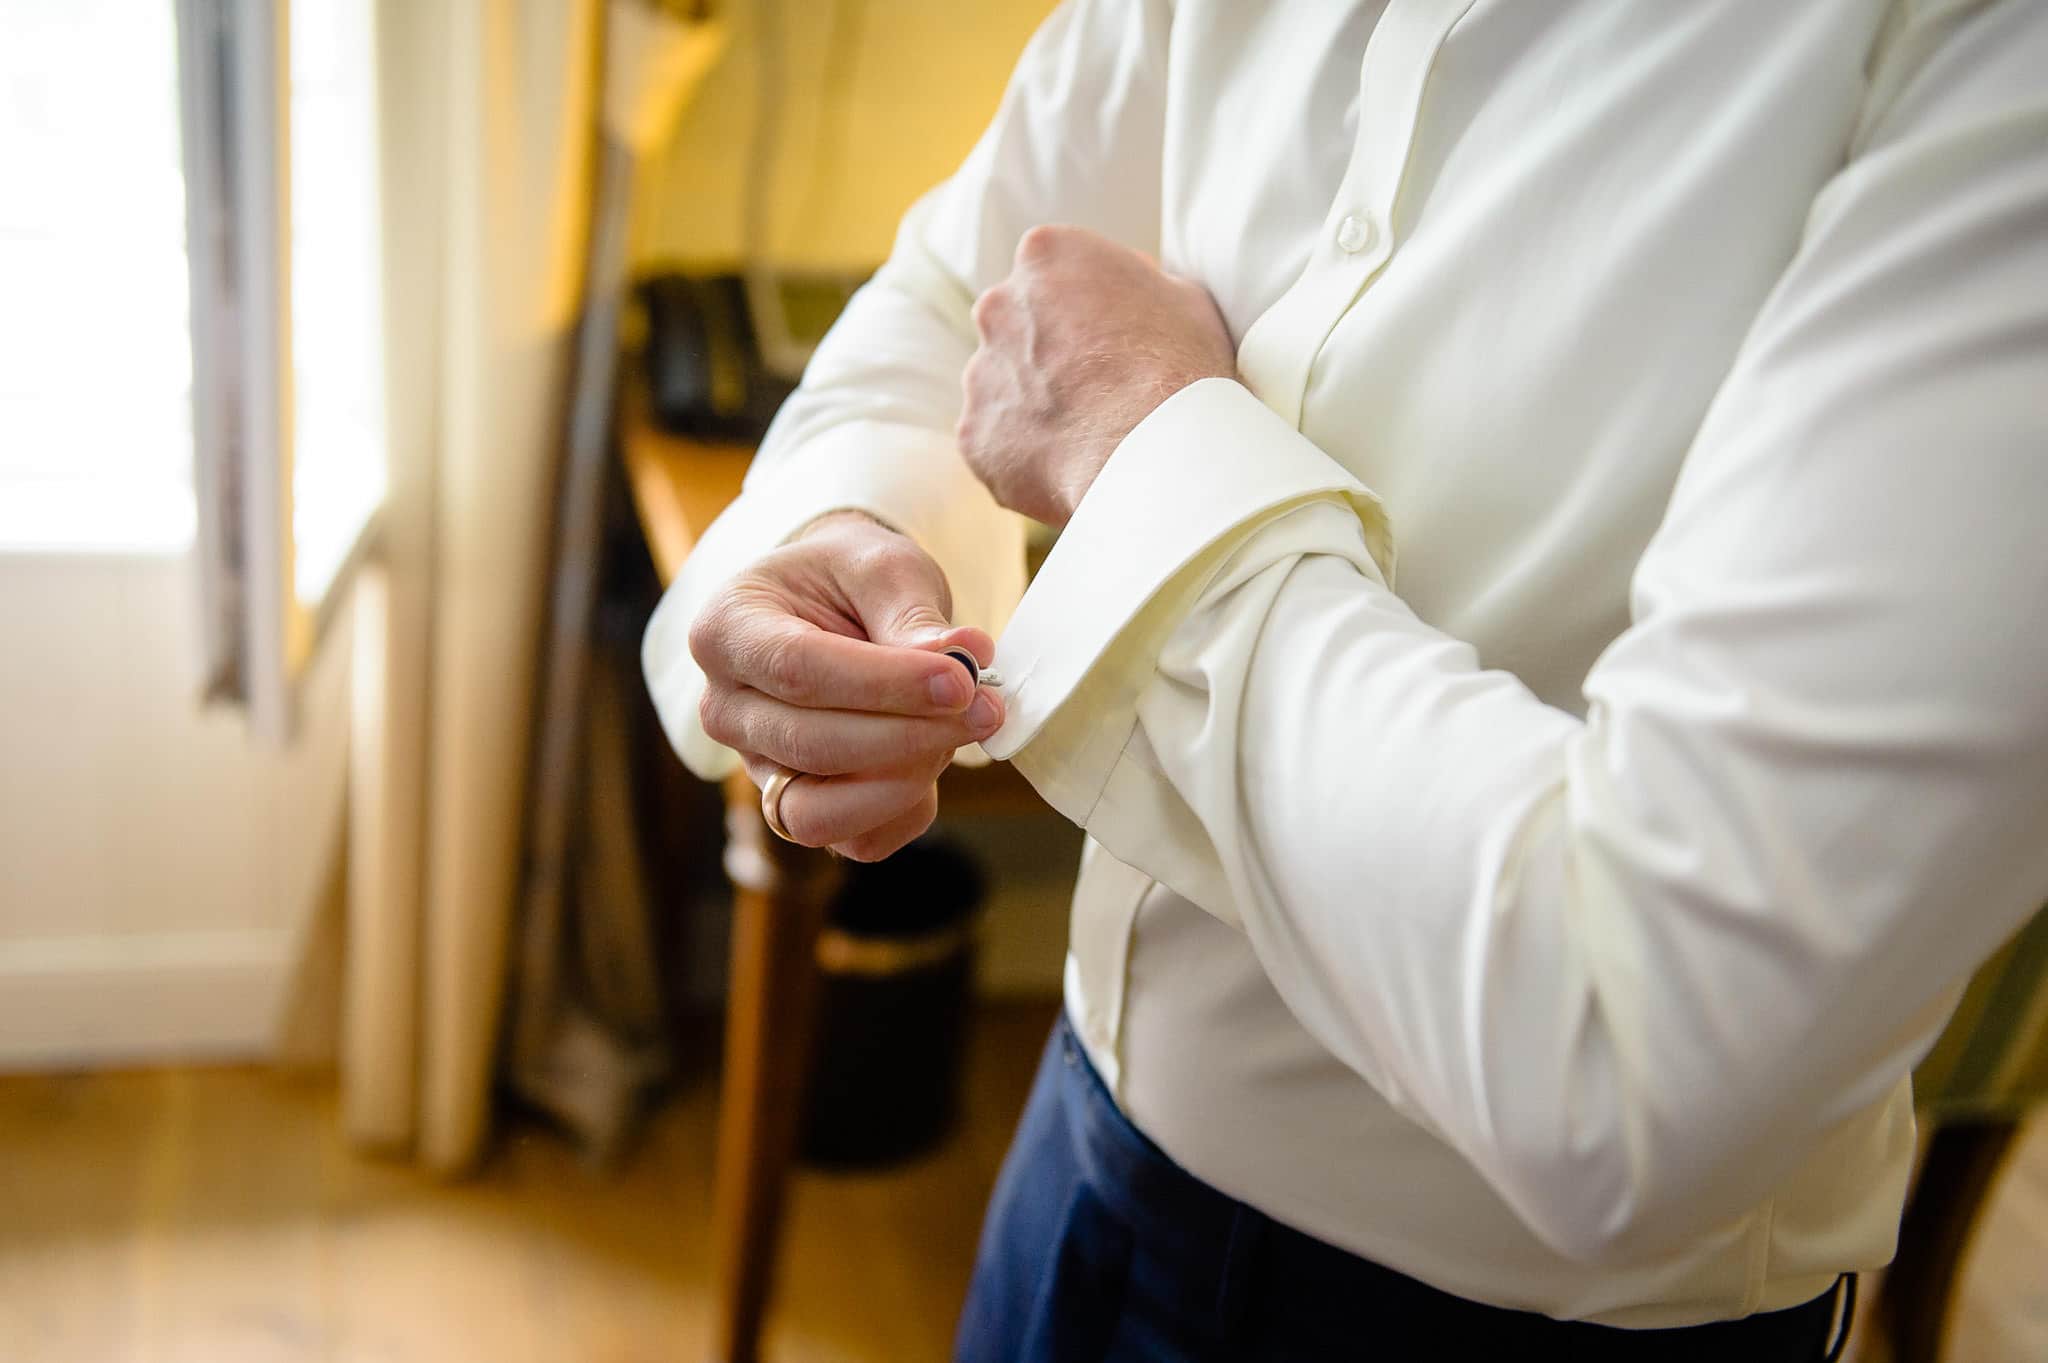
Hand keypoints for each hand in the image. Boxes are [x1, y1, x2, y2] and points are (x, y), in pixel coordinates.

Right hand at [688, 511, 1004, 860]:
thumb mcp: (881, 565)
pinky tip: (938, 760)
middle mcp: (724, 709)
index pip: (797, 669)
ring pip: (819, 813)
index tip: (961, 680)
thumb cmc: (850, 578)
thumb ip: (912, 614)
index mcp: (727, 631)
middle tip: (985, 707)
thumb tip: (961, 659)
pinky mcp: (797, 809)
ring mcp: (757, 767)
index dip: (884, 684)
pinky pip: (854, 840)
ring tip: (958, 732)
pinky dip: (906, 810)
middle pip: (811, 745)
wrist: (836, 606)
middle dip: (911, 734)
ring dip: (904, 783)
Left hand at [957, 224, 1236, 526]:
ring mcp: (980, 373)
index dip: (1082, 305)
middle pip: (1016, 325)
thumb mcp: (1183, 297)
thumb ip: (1138, 285)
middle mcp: (998, 306)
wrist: (1154, 452)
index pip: (1052, 270)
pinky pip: (997, 443)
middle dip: (1046, 352)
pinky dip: (1024, 455)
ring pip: (1002, 386)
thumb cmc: (1180, 368)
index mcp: (1045, 256)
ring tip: (1088, 436)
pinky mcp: (973, 435)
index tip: (1109, 336)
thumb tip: (1128, 296)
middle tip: (1096, 389)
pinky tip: (1069, 467)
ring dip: (1033, 405)